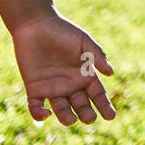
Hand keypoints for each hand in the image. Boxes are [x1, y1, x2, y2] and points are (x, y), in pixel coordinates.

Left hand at [12, 10, 115, 125]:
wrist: (36, 25)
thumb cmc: (62, 31)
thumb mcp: (83, 41)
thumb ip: (96, 56)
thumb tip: (111, 73)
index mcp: (84, 74)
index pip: (97, 94)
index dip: (104, 105)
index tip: (111, 117)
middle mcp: (70, 84)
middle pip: (81, 105)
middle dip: (86, 114)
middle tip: (90, 118)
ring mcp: (52, 88)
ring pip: (61, 110)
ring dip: (66, 118)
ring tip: (72, 120)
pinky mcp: (34, 89)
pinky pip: (36, 107)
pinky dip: (39, 114)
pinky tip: (45, 113)